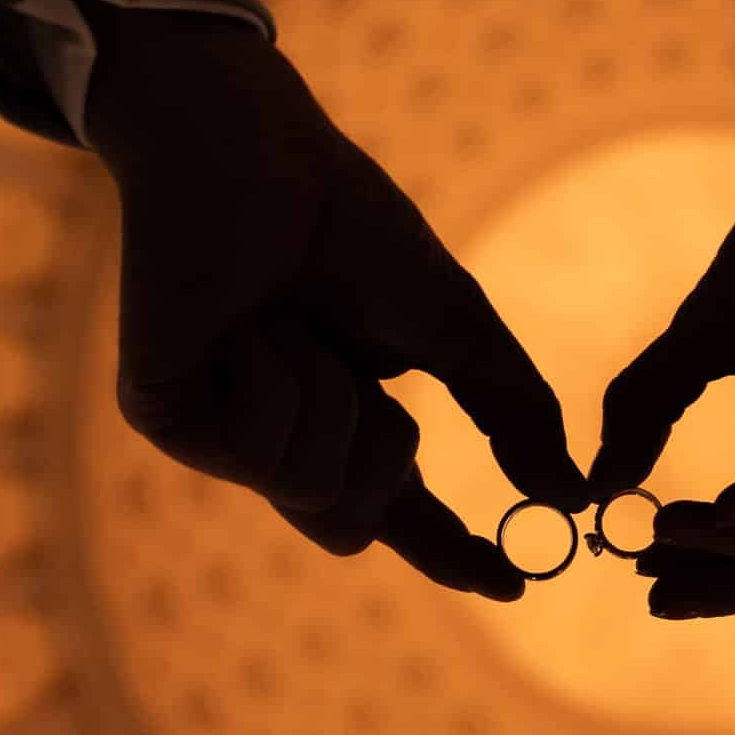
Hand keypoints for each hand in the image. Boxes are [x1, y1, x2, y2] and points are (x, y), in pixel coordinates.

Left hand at [84, 8, 584, 597]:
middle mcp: (274, 439)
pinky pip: (255, 449)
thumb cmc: (345, 222)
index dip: (452, 553)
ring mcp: (214, 432)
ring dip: (328, 394)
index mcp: (344, 421)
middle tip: (365, 378)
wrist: (255, 150)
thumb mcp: (454, 325)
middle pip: (346, 528)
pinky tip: (244, 319)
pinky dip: (276, 374)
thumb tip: (572, 494)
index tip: (510, 584)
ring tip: (287, 318)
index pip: (400, 512)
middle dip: (381, 452)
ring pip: (306, 490)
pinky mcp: (162, 413)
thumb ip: (511, 409)